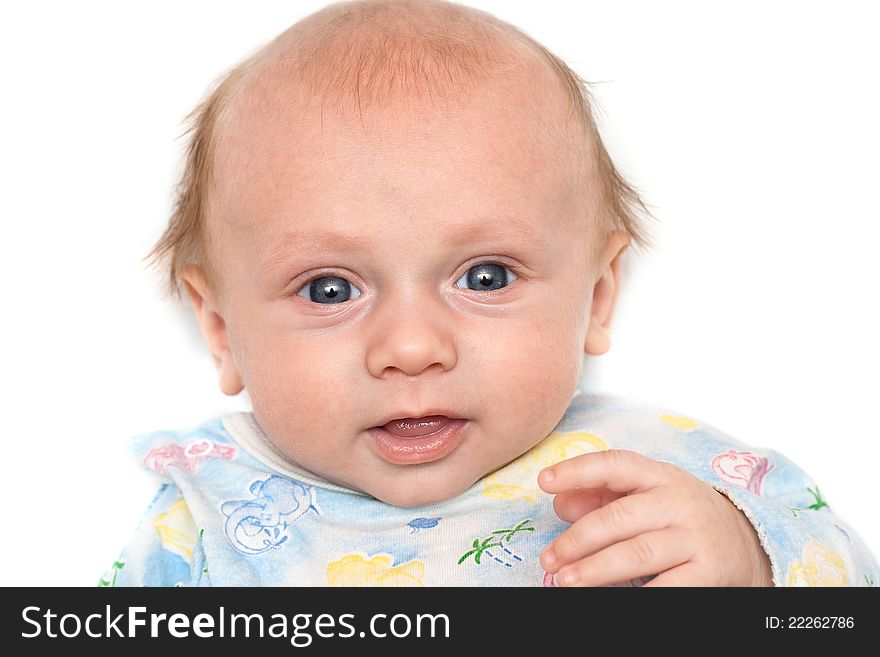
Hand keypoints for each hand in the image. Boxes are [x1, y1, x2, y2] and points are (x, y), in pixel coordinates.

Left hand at [538, 449, 773, 585]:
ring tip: (565, 582)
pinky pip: (665, 588)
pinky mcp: (709, 573)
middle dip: (578, 539)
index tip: (544, 481)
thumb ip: (601, 496)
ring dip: (595, 570)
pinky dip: (634, 596)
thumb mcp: (646, 496)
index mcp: (660, 476)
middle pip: (619, 517)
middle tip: (550, 558)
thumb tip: (560, 503)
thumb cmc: (678, 516)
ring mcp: (696, 537)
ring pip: (637, 554)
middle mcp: (679, 502)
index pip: (615, 464)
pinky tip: (608, 600)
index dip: (578, 470)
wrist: (746, 543)